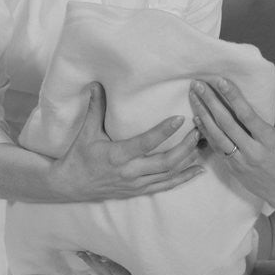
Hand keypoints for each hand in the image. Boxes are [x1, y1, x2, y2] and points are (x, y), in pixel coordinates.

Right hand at [48, 83, 204, 201]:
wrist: (70, 185)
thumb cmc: (78, 156)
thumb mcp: (86, 132)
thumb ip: (96, 108)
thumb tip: (97, 83)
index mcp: (117, 155)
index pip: (145, 143)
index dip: (163, 132)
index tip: (180, 118)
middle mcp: (130, 172)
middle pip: (165, 162)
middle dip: (185, 147)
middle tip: (199, 130)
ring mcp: (136, 184)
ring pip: (169, 175)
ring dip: (189, 160)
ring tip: (205, 145)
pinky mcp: (139, 191)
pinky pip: (166, 186)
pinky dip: (183, 178)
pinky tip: (198, 170)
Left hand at [188, 79, 274, 210]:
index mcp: (270, 141)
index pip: (247, 115)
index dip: (233, 97)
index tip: (220, 81)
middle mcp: (253, 152)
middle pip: (227, 123)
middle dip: (211, 101)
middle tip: (198, 84)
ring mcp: (241, 162)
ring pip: (217, 136)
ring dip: (203, 114)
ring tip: (193, 97)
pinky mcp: (233, 169)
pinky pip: (216, 149)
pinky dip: (205, 132)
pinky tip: (197, 118)